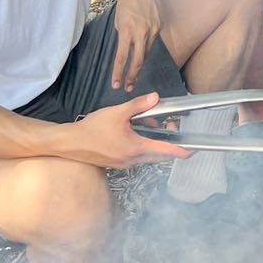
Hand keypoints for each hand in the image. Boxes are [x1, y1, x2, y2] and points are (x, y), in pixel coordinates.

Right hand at [75, 93, 191, 167]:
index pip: (165, 151)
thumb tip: (156, 98)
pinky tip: (135, 131)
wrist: (70, 143)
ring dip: (154, 141)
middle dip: (169, 142)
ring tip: (148, 122)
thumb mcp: (117, 112)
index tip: (192, 150)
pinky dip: (142, 144)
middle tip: (171, 126)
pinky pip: (137, 156)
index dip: (180, 150)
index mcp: (135, 148)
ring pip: (148, 155)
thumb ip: (139, 105)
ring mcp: (125, 164)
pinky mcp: (117, 163)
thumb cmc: (92, 128)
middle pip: (159, 155)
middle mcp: (132, 160)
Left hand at [111, 0, 162, 90]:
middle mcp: (142, 31)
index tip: (116, 85)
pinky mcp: (160, 25)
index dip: (119, 73)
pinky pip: (152, 41)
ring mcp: (153, 29)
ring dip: (140, 65)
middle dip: (133, 75)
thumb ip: (124, 35)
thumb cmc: (127, 1)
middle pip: (138, 59)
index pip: (122, 57)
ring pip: (147, 52)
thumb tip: (128, 49)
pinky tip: (143, 52)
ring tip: (134, 77)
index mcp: (127, 30)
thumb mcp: (119, 20)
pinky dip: (147, 48)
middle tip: (128, 88)